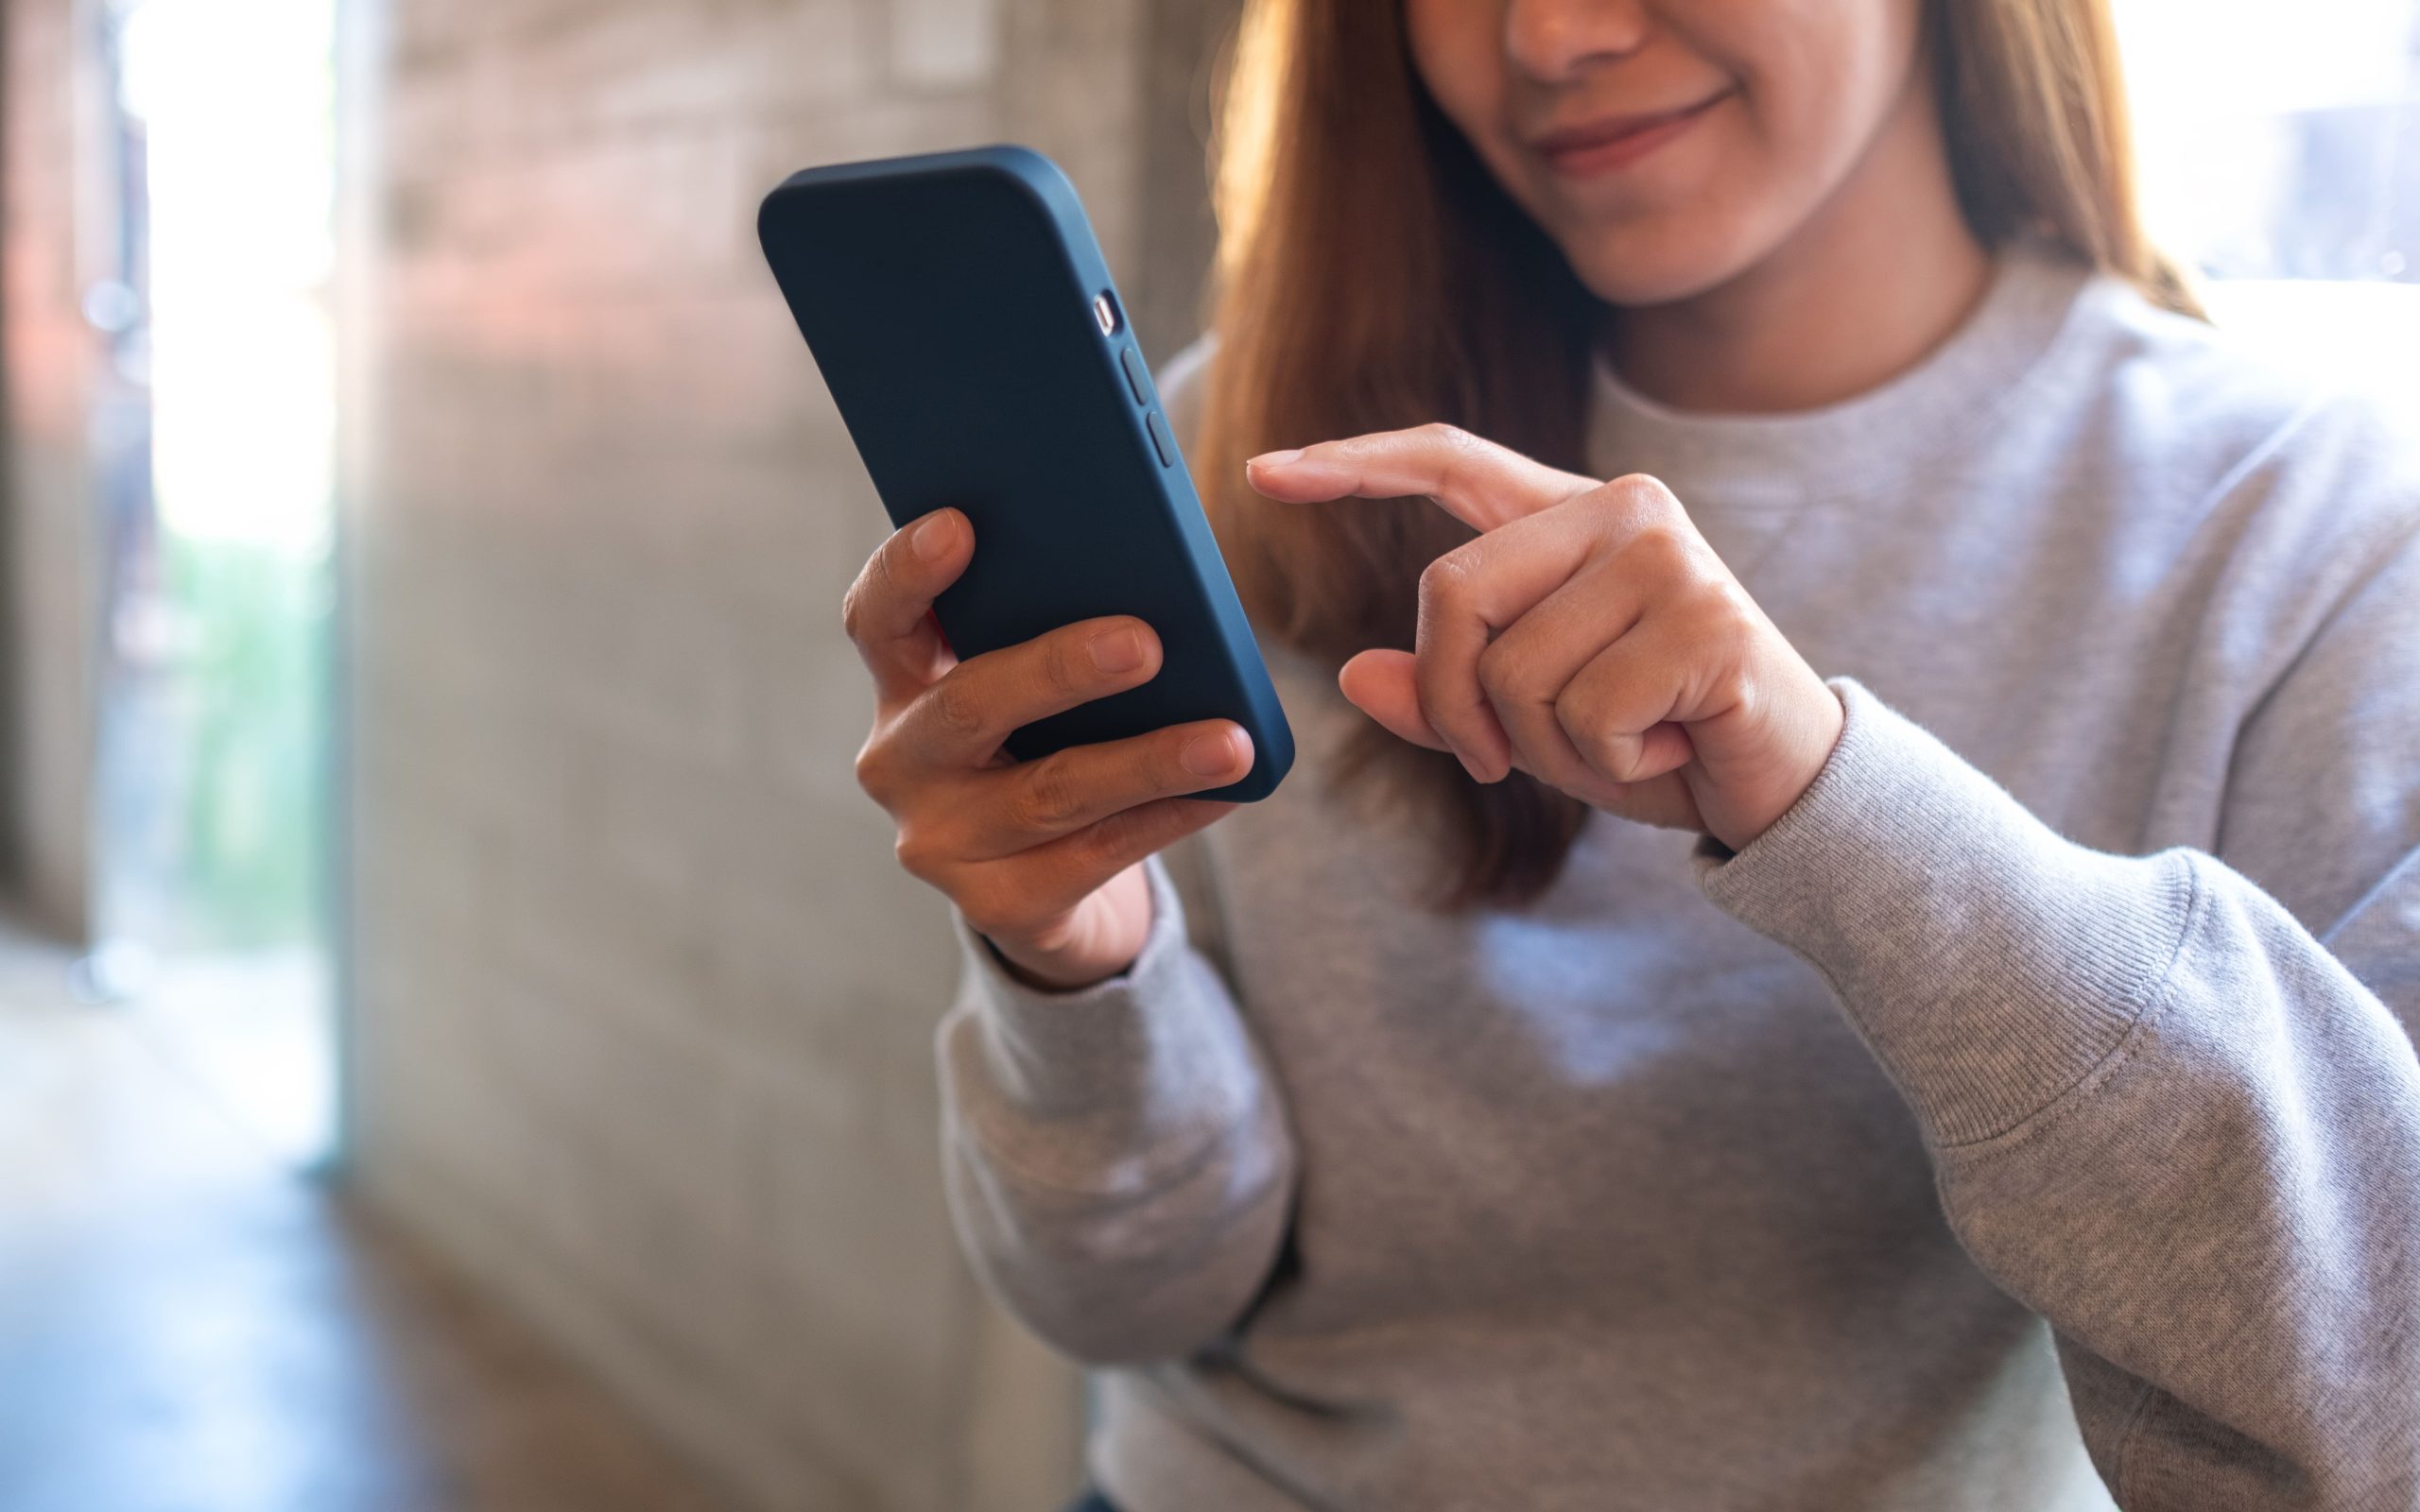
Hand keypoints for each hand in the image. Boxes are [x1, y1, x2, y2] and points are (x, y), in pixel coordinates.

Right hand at [844, 507, 1253, 988]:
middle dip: (1058, 670)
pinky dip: (1169, 816)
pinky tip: (1226, 791)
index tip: (959, 523)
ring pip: (1052, 792)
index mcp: (902, 683)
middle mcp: (901, 761)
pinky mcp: (997, 905)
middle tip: (1144, 642)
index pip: (878, 618)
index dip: (908, 571)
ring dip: (1150, 760)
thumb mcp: (1029, 688)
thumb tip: (1155, 583)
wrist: (1036, 887)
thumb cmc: (1042, 745)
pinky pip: (1096, 854)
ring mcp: (941, 841)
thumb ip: (1049, 630)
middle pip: (970, 705)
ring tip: (1231, 740)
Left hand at [1245, 425, 1842, 852]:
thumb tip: (1350, 676)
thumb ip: (1446, 699)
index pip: (1449, 461)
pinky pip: (1587, 713)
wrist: (1785, 787)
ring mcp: (1669, 556)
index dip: (1354, 464)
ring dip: (1551, 748)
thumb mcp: (1532, 726)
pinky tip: (1671, 744)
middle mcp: (1621, 510)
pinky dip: (1611, 761)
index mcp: (1571, 517)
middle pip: (1451, 595)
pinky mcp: (1707, 619)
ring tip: (1628, 740)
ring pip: (1515, 672)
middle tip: (1506, 761)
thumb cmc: (1656, 740)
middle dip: (1457, 705)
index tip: (1264, 473)